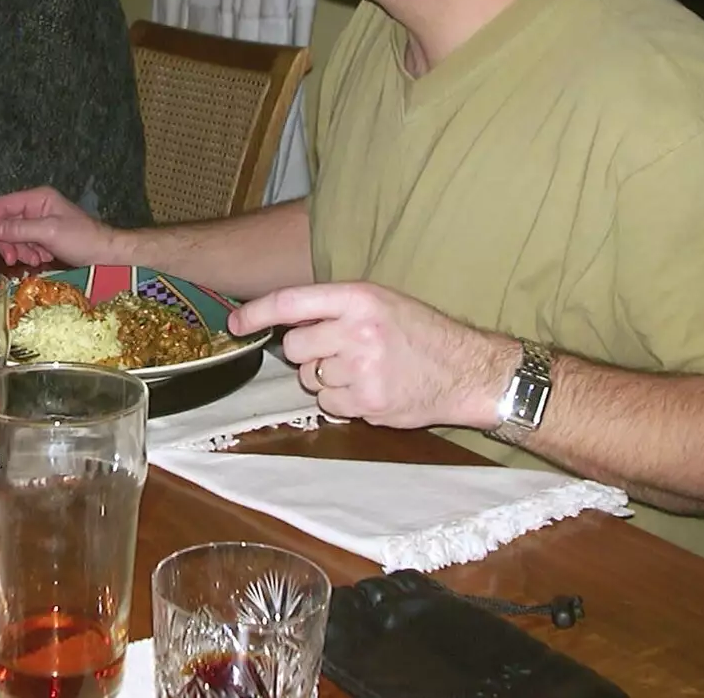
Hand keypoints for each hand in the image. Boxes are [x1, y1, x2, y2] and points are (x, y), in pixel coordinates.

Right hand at [0, 186, 123, 267]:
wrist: (105, 254)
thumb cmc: (81, 239)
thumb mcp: (48, 233)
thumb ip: (18, 229)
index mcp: (38, 198)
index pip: (3, 205)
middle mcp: (37, 207)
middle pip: (7, 222)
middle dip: (9, 242)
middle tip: (13, 259)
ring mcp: (41, 221)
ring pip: (15, 236)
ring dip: (21, 251)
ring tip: (35, 260)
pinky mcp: (44, 236)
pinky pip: (27, 244)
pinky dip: (30, 254)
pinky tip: (42, 259)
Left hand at [227, 281, 516, 428]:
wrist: (467, 370)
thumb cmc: (420, 333)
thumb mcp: (381, 302)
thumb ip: (334, 307)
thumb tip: (283, 319)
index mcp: (359, 298)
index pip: (291, 302)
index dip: (256, 312)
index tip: (236, 322)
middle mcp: (357, 331)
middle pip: (295, 347)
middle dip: (308, 352)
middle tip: (338, 351)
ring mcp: (362, 369)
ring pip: (310, 378)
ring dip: (328, 378)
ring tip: (365, 370)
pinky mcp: (368, 402)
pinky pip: (328, 405)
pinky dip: (342, 402)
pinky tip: (370, 389)